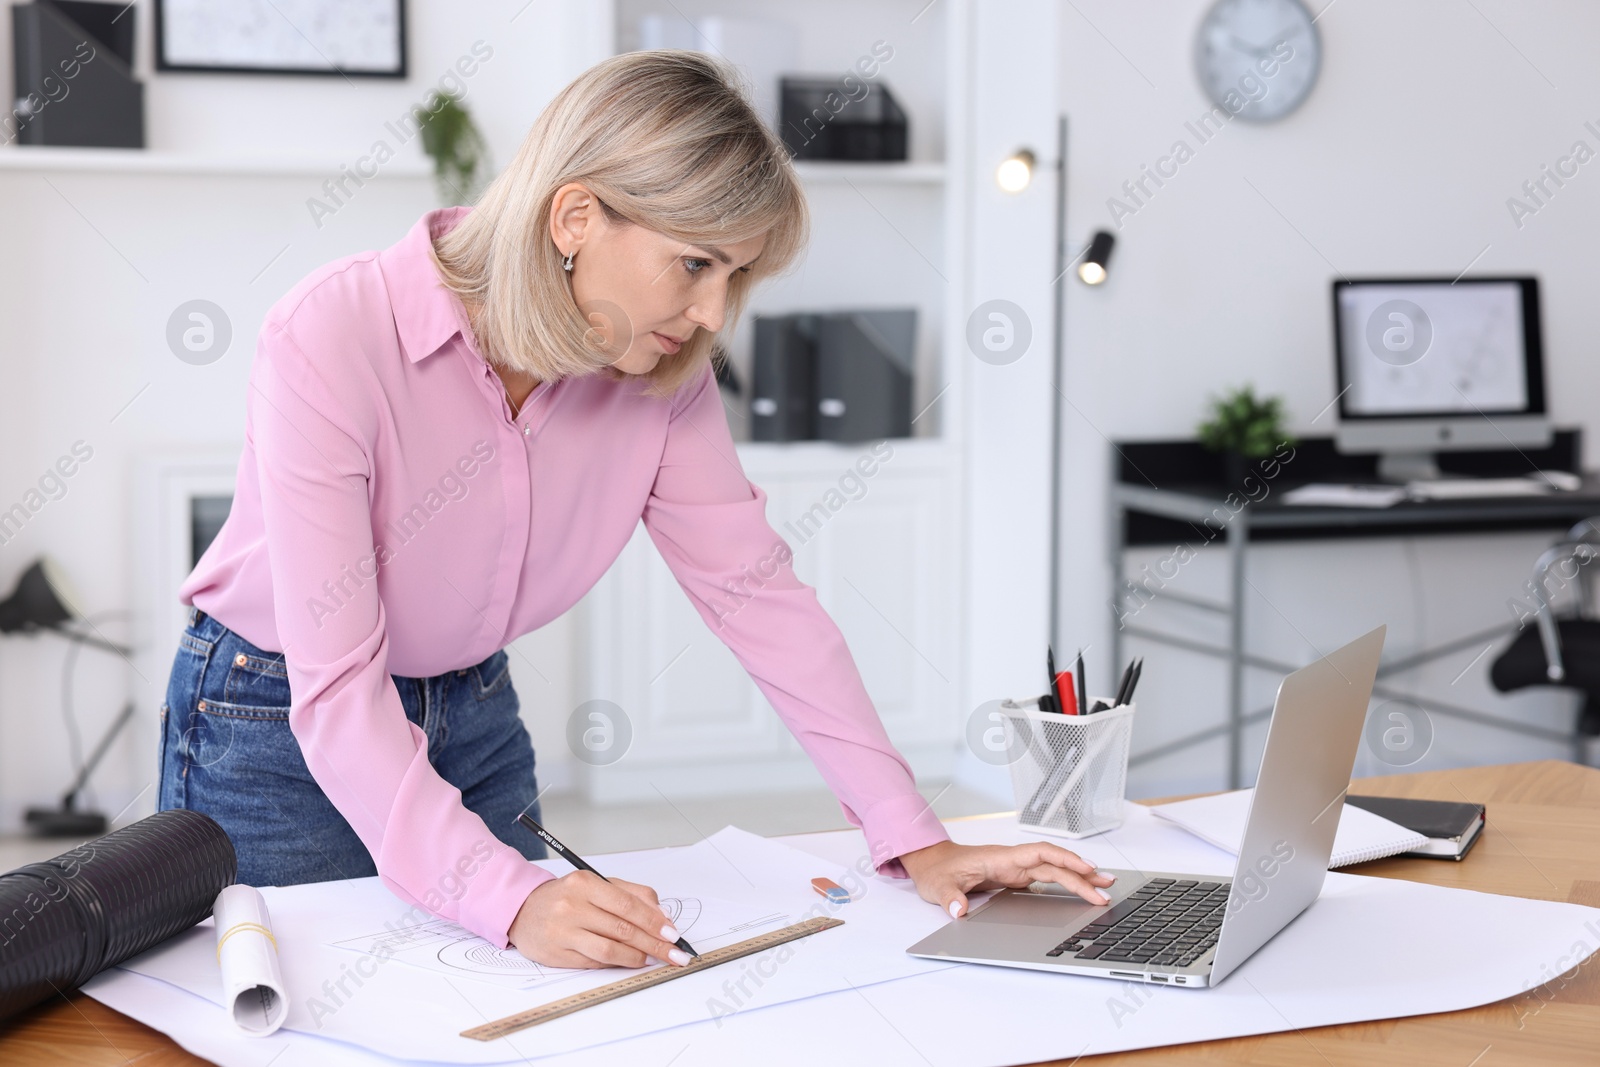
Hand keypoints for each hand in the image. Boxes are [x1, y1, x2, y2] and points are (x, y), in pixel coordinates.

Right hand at [508, 872, 691, 968]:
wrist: (523, 910)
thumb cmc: (567, 897)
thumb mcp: (597, 884)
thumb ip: (632, 894)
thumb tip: (661, 915)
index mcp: (584, 884)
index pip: (628, 905)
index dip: (654, 921)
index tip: (672, 933)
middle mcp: (572, 906)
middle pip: (623, 929)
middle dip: (654, 944)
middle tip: (674, 953)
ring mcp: (563, 932)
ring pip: (610, 949)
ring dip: (637, 957)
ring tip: (653, 959)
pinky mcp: (557, 954)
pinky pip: (595, 962)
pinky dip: (617, 963)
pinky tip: (630, 961)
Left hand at [897, 840, 1115, 917]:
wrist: (932, 864)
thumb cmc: (937, 871)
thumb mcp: (938, 887)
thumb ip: (950, 898)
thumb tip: (959, 911)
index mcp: (1000, 858)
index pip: (1039, 854)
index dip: (1064, 860)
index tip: (1085, 869)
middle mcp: (1012, 861)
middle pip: (1053, 864)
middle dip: (1081, 875)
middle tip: (1106, 889)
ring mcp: (1014, 869)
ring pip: (1053, 870)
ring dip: (1077, 878)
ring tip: (1103, 888)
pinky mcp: (1014, 878)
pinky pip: (1045, 878)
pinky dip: (1064, 883)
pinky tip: (1078, 891)